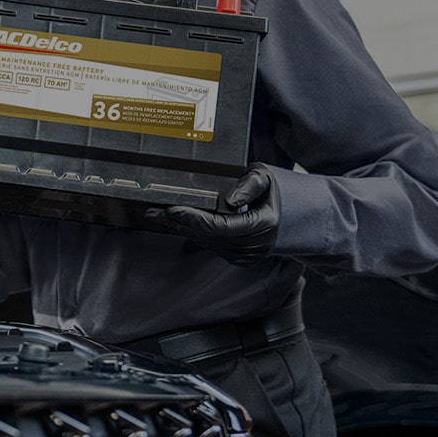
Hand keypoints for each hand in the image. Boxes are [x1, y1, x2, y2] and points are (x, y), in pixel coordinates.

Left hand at [147, 162, 279, 265]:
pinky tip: (177, 223)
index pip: (220, 225)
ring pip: (207, 243)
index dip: (193, 218)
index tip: (171, 208)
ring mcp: (247, 256)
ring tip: (159, 214)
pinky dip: (193, 234)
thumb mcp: (263, 178)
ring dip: (182, 228)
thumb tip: (231, 200)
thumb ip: (249, 185)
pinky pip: (210, 246)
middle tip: (154, 210)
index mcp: (263, 225)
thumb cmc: (269, 190)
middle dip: (180, 222)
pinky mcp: (238, 259)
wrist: (283, 212)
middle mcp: (255, 246)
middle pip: (209, 236)